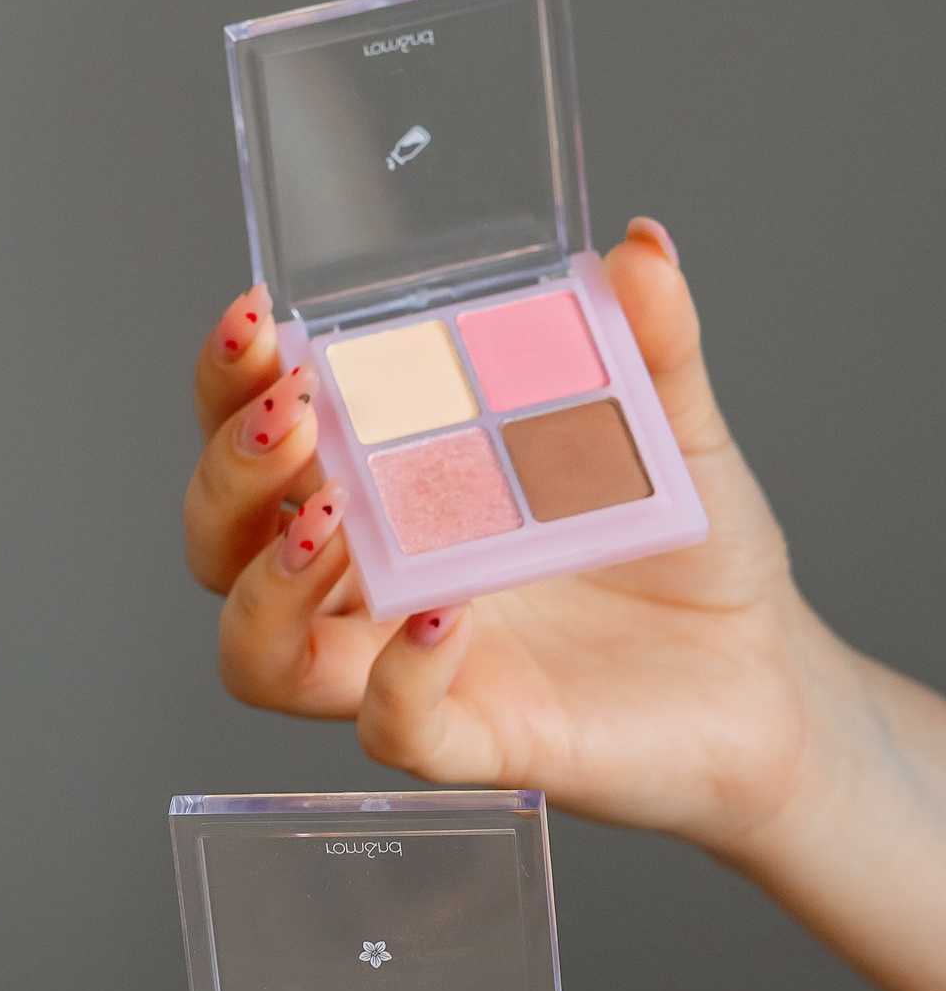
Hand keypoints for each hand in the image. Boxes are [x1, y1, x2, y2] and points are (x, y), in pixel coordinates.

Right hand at [186, 223, 812, 848]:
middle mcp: (368, 582)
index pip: (254, 436)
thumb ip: (653, 345)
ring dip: (267, 586)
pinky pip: (391, 731)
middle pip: (219, 543)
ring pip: (258, 656)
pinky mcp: (472, 743)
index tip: (256, 319)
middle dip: (230, 474)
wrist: (771, 680)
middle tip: (296, 414)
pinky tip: (445, 617)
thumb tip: (643, 247)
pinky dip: (399, 677)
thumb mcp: (673, 432)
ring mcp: (403, 666)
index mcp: (383, 490)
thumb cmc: (690, 560)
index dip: (228, 382)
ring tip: (328, 518)